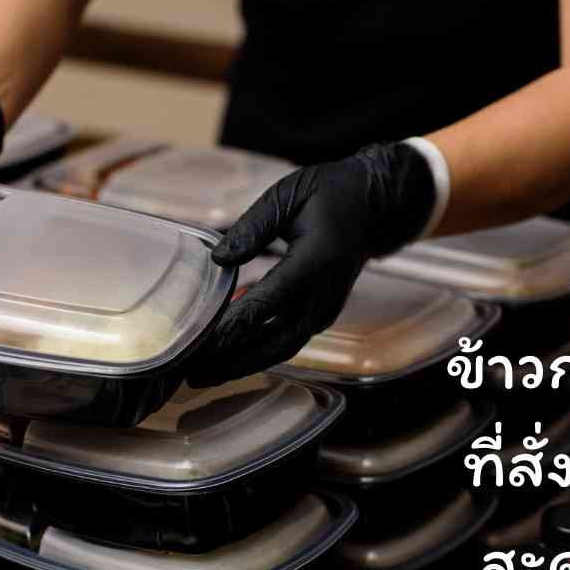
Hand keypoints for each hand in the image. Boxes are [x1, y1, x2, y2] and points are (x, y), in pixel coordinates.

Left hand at [185, 141, 435, 386]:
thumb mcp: (288, 196)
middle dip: (232, 361)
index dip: (232, 328)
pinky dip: (256, 351)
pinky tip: (226, 355)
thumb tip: (219, 258)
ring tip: (204, 374)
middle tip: (194, 375)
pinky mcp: (319, 315)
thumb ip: (252, 227)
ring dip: (242, 363)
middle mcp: (321, 297)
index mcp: (313, 264)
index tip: (200, 345)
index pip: (265, 304)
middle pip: (273, 343)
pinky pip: (286, 340)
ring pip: (280, 349)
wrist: (375, 209)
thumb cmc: (332, 195)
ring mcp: (323, 310)